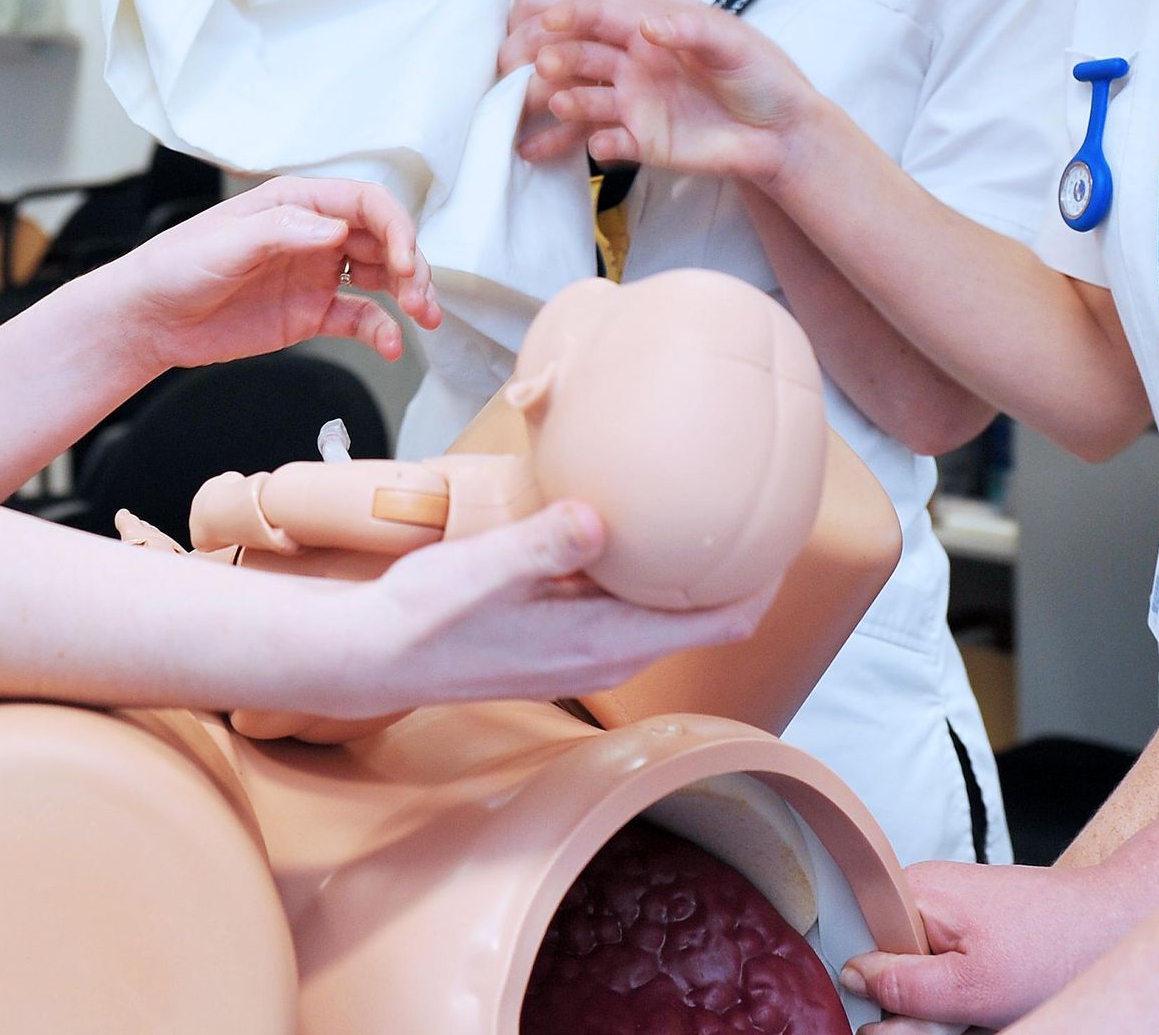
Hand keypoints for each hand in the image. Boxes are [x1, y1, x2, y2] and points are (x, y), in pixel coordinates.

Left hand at [95, 176, 439, 378]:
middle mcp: (315, 235)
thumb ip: (282, 231)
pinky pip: (360, 318)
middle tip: (419, 296)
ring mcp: (317, 275)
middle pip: (385, 240)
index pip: (367, 203)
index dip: (397, 227)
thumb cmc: (175, 267)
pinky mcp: (312, 313)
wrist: (148, 320)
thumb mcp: (226, 242)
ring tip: (425, 317)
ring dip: (410, 294)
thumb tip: (335, 228)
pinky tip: (392, 345)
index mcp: (298, 204)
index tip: (406, 261)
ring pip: (383, 277)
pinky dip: (381, 330)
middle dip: (413, 264)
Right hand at [333, 499, 774, 714]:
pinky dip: (645, 572)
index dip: (762, 583)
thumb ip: (546, 544)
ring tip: (706, 508)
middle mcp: (603, 651)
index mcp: (602, 640)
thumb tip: (602, 518)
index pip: (719, 623)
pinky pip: (624, 603)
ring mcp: (579, 648)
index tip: (787, 531)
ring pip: (662, 610)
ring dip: (690, 571)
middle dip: (736, 568)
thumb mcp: (486, 569)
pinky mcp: (555, 637)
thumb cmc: (426, 615)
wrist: (372, 655)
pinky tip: (628, 527)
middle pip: (702, 617)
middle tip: (757, 504)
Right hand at [522, 0, 819, 185]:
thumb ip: (692, 31)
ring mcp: (630, 100)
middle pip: (575, 51)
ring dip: (560, 98)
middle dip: (549, 54)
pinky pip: (600, 140)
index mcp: (650, 25)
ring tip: (556, 104)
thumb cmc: (762, 76)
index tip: (547, 21)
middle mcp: (631, 60)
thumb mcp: (734, 44)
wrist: (782, 134)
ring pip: (579, 95)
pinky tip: (587, 145)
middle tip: (535, 66)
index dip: (570, 13)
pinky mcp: (638, 139)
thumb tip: (648, 25)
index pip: (598, 11)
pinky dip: (581, 145)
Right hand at [842, 861, 1126, 1030]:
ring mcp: (949, 902)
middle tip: (962, 1016)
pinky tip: (995, 995)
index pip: (858, 945)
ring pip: (921, 970)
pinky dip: (966, 990)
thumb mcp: (971, 988)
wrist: (1115, 923)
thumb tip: (851, 979)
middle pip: (890, 962)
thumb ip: (904, 986)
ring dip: (945, 1001)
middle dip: (918, 1002)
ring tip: (987, 1004)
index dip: (876, 992)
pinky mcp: (972, 918)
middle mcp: (924, 888)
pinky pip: (947, 963)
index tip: (911, 1015)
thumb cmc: (1054, 948)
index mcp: (912, 891)